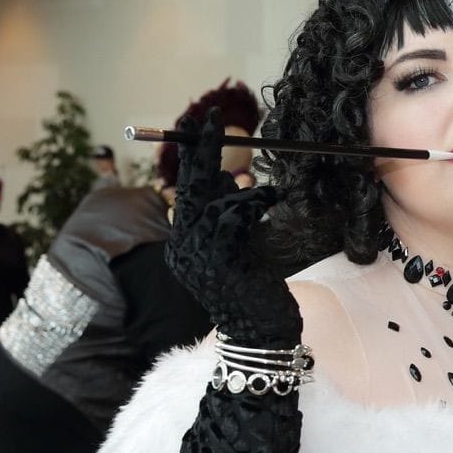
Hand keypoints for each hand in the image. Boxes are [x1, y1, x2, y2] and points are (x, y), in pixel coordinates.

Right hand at [164, 109, 300, 346]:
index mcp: (185, 246)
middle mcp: (183, 249)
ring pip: (211, 202)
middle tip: (209, 118)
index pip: (184, 193)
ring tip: (265, 192)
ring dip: (241, 190)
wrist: (262, 335)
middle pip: (188, 189)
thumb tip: (229, 177)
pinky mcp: (219, 261)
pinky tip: (268, 198)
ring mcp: (197, 256)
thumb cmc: (257, 293)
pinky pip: (232, 218)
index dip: (191, 159)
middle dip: (199, 151)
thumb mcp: (241, 247)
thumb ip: (230, 216)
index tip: (197, 126)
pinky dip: (251, 202)